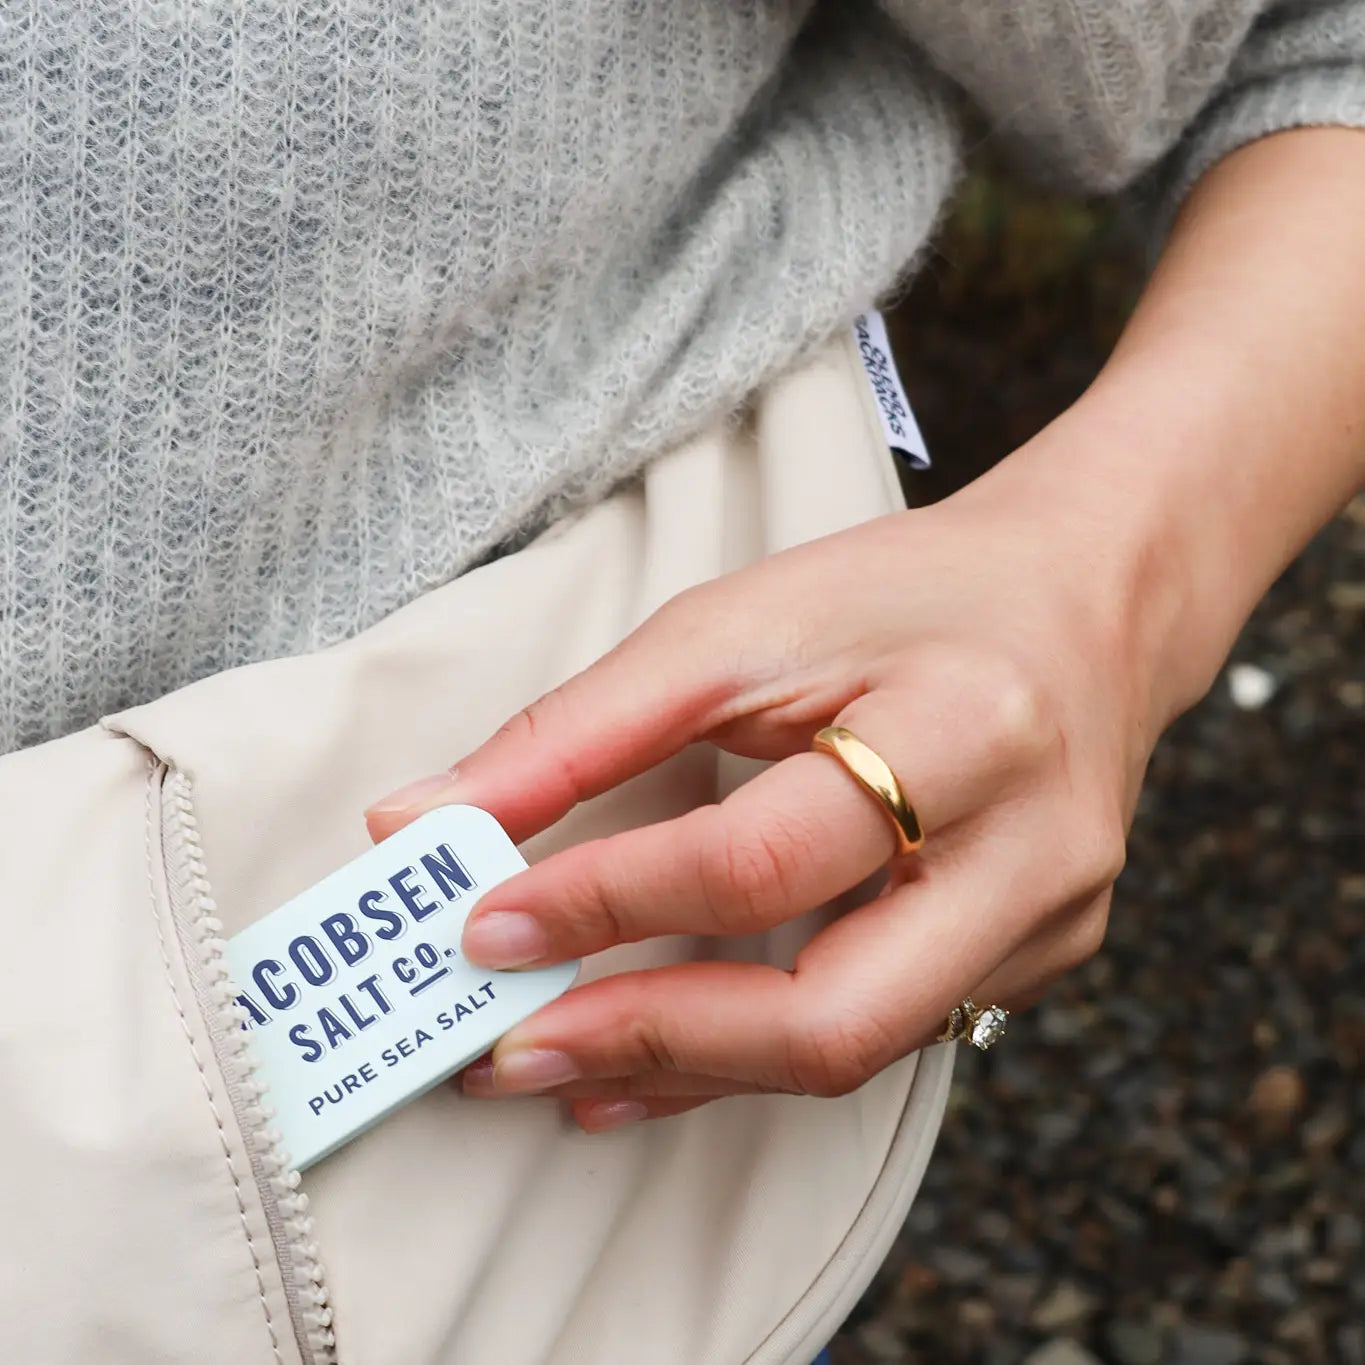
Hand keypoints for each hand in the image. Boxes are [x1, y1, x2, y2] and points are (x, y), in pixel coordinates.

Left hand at [366, 410, 1200, 1133]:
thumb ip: (583, 728)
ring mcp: (1049, 923)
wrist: (1086, 603)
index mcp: (967, 725)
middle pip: (834, 1015)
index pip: (764, 856)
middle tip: (510, 1050)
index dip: (611, 901)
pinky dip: (755, 1055)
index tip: (478, 922)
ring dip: (689, 1069)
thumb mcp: (741, 621)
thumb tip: (421, 821)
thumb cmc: (905, 596)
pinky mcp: (1041, 960)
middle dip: (654, 1042)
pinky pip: (883, 1037)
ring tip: (558, 1063)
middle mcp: (1033, 850)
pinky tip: (660, 1054)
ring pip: (853, 1051)